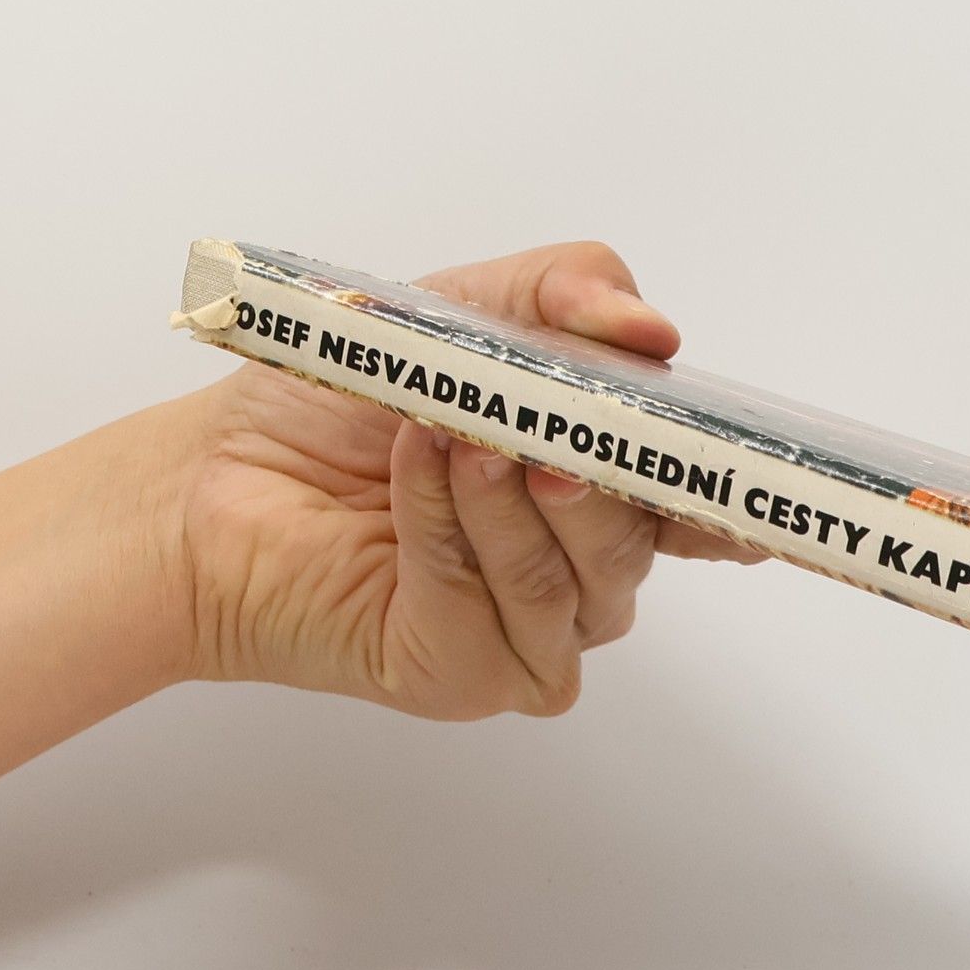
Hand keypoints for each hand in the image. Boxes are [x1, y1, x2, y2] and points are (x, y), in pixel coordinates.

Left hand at [178, 241, 757, 717]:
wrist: (216, 481)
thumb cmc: (337, 404)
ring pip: (581, 586)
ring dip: (509, 505)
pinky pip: (500, 617)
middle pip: (645, 544)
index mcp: (603, 490)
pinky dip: (451, 539)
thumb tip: (653, 329)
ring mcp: (535, 631)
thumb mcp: (463, 309)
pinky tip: (408, 489)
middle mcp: (583, 569)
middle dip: (596, 484)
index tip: (752, 480)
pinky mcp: (474, 676)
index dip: (732, 497)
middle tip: (539, 435)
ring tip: (451, 441)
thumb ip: (567, 294)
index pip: (698, 506)